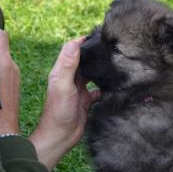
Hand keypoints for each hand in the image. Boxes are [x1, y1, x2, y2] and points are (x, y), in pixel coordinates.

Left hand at [29, 37, 100, 169]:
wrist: (60, 136)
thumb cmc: (58, 112)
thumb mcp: (63, 85)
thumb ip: (68, 65)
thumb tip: (75, 43)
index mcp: (61, 72)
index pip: (71, 49)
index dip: (82, 41)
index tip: (97, 35)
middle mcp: (69, 78)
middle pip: (83, 60)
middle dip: (94, 53)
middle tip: (110, 48)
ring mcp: (78, 89)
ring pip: (91, 73)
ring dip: (100, 69)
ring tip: (114, 63)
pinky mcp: (86, 100)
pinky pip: (98, 90)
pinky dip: (105, 87)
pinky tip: (113, 86)